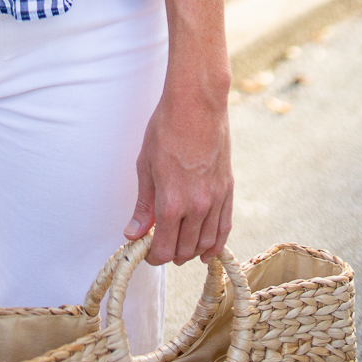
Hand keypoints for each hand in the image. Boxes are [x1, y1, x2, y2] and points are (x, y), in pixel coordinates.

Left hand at [124, 84, 232, 265]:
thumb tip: (134, 233)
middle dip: (170, 254)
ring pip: (205, 243)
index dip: (153, 256)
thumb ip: (143, 205)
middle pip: (184, 250)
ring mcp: (215, 199)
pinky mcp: (228, 190)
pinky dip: (215, 244)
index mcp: (172, 202)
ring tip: (179, 249)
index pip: (164, 248)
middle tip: (159, 247)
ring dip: (191, 252)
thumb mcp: (145, 165)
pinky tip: (206, 250)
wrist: (197, 105)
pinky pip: (224, 228)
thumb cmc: (166, 129)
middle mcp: (197, 206)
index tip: (146, 252)